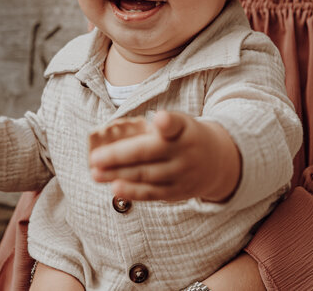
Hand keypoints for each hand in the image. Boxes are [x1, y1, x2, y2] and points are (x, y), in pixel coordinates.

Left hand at [88, 110, 240, 201]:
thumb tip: (114, 138)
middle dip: (119, 156)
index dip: (167, 122)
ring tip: (96, 174)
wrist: (217, 162)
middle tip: (95, 158)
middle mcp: (184, 151)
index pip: (175, 124)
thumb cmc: (185, 137)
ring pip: (145, 175)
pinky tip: (114, 187)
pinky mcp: (178, 192)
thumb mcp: (178, 124)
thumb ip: (153, 129)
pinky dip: (131, 191)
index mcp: (183, 128)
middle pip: (148, 153)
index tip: (160, 119)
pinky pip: (151, 193)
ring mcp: (181, 173)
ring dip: (117, 175)